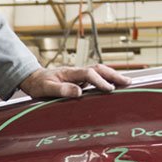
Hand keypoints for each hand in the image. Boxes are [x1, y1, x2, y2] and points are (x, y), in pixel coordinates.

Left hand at [16, 65, 132, 98]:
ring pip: (99, 71)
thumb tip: (78, 92)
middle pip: (99, 69)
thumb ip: (61, 90)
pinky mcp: (80, 79)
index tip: (109, 90)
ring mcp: (79, 75)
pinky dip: (107, 79)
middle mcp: (76, 71)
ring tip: (126, 83)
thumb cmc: (39, 85)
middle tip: (128, 83)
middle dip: (114, 75)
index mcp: (69, 72)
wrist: (34, 79)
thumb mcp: (46, 89)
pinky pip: (96, 77)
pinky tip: (115, 85)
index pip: (89, 74)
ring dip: (113, 76)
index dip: (100, 81)